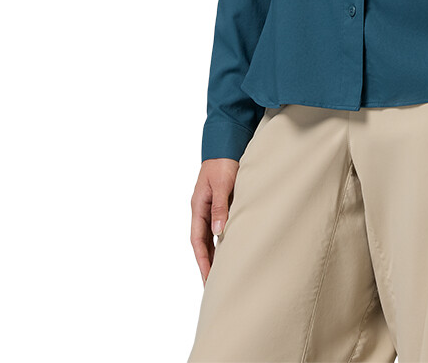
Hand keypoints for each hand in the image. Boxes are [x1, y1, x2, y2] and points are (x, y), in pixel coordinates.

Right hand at [190, 158, 239, 284]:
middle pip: (202, 242)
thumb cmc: (223, 162)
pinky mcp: (220, 202)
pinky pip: (218, 226)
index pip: (197, 240)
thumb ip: (220, 206)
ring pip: (210, 235)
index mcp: (198, 206)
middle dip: (207, 263)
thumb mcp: (222, 184)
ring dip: (214, 253)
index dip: (202, 260)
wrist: (226, 143)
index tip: (207, 279)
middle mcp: (202, 209)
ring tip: (221, 273)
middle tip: (213, 284)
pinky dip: (221, 240)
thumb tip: (218, 232)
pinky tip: (229, 248)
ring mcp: (210, 206)